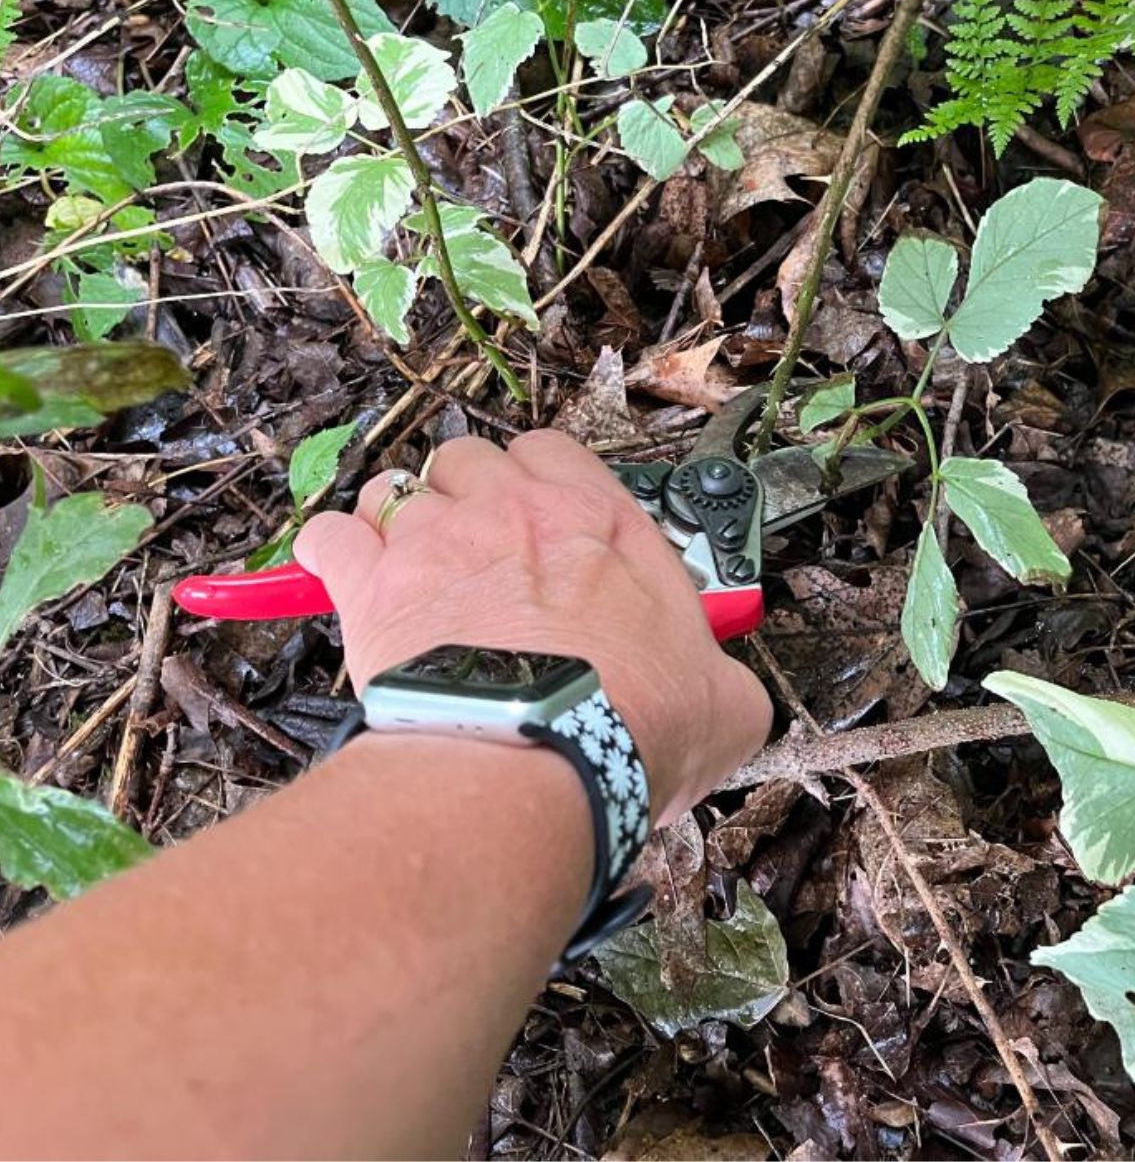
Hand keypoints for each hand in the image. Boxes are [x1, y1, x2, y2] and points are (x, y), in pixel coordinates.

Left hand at [294, 431, 770, 823]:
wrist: (541, 761)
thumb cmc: (630, 726)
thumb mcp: (722, 704)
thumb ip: (722, 679)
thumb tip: (726, 697)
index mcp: (596, 520)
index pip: (553, 452)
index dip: (538, 481)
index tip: (539, 519)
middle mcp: (511, 510)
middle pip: (469, 459)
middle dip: (468, 497)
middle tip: (477, 555)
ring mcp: (437, 539)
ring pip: (398, 489)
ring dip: (402, 521)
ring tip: (412, 573)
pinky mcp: (374, 585)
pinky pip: (330, 536)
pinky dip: (334, 553)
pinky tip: (347, 579)